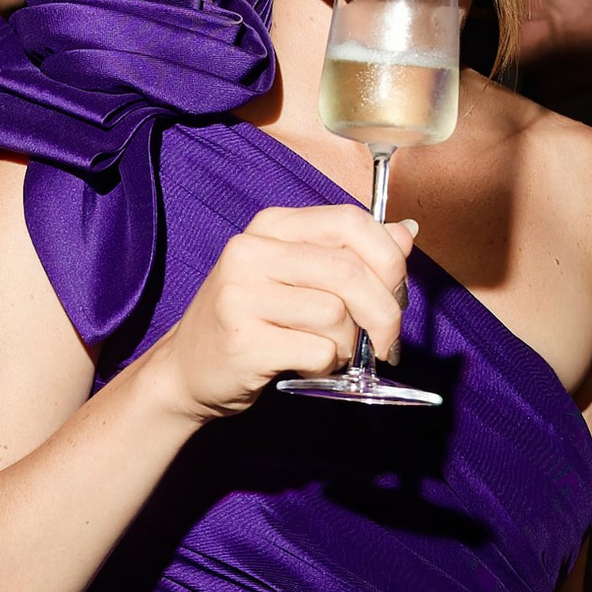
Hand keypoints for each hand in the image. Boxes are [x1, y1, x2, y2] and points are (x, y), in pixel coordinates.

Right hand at [146, 201, 412, 420]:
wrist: (186, 370)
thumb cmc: (253, 321)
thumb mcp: (299, 276)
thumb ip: (351, 252)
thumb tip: (405, 233)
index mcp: (272, 226)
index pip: (351, 221)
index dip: (389, 260)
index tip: (397, 295)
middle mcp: (251, 251)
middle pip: (349, 271)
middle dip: (384, 313)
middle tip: (386, 343)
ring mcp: (241, 294)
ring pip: (335, 314)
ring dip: (347, 345)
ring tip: (328, 353)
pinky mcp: (243, 340)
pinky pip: (317, 350)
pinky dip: (326, 365)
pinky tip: (306, 365)